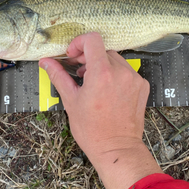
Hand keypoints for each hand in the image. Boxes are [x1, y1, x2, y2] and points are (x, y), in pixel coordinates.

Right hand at [39, 33, 161, 188]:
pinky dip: (116, 76)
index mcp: (102, 73)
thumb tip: (46, 62)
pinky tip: (108, 91)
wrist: (117, 149)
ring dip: (103, 66)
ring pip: (115, 60)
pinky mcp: (142, 86)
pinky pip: (127, 72)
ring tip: (93, 84)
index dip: (79, 42)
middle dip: (88, 58)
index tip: (72, 55)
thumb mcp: (71, 101)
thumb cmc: (92, 130)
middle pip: (102, 51)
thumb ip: (58, 76)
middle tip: (78, 73)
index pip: (93, 39)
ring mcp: (134, 79)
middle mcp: (121, 72)